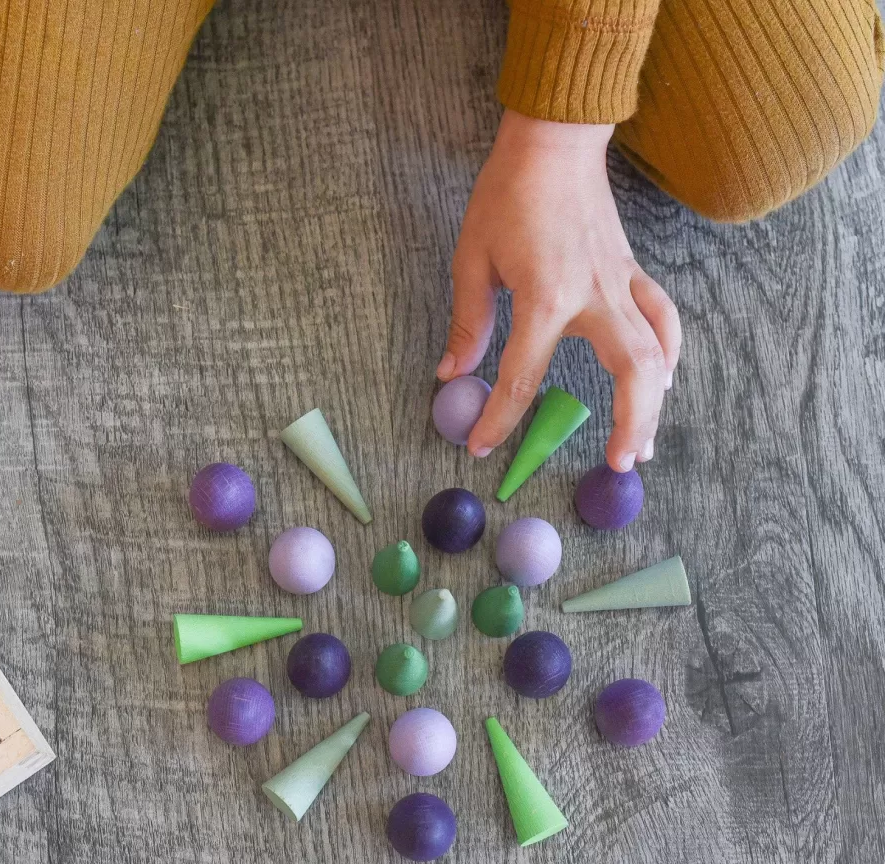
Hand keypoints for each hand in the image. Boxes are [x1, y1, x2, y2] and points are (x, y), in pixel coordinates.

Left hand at [437, 111, 679, 470]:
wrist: (555, 141)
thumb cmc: (508, 194)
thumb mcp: (473, 259)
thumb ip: (468, 322)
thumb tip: (452, 373)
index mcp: (545, 297)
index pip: (523, 375)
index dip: (501, 417)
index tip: (482, 446)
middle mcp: (594, 297)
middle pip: (629, 372)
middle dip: (628, 425)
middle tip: (615, 464)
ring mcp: (621, 284)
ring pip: (657, 351)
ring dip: (655, 402)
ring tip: (644, 444)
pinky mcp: (632, 272)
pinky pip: (662, 318)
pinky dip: (667, 353)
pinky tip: (663, 380)